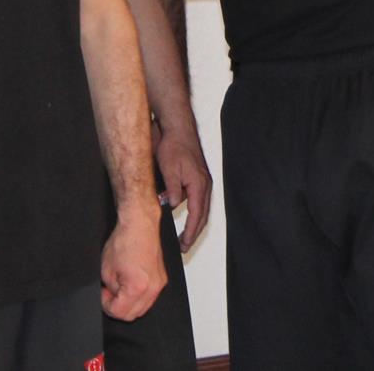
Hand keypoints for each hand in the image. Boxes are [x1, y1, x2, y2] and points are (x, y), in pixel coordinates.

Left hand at [100, 211, 166, 320]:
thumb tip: (112, 296)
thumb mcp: (106, 270)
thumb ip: (110, 290)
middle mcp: (153, 287)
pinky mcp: (162, 278)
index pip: (120, 312)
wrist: (140, 224)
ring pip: (143, 308)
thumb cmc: (125, 240)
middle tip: (109, 292)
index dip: (107, 305)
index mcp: (138, 287)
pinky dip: (138, 296)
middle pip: (133, 315)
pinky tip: (130, 284)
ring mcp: (160, 283)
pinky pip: (149, 297)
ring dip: (129, 303)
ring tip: (119, 286)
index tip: (103, 295)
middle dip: (118, 307)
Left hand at [155, 122, 213, 251]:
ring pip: (201, 207)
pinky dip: (192, 209)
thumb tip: (172, 206)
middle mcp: (204, 184)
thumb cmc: (175, 145)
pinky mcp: (198, 177)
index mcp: (199, 185)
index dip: (190, 233)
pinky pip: (197, 199)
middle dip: (194, 232)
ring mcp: (203, 180)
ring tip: (183, 234)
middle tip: (184, 246)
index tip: (184, 245)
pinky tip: (180, 210)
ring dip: (194, 221)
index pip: (197, 215)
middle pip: (203, 215)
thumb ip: (172, 190)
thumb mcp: (169, 170)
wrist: (178, 127)